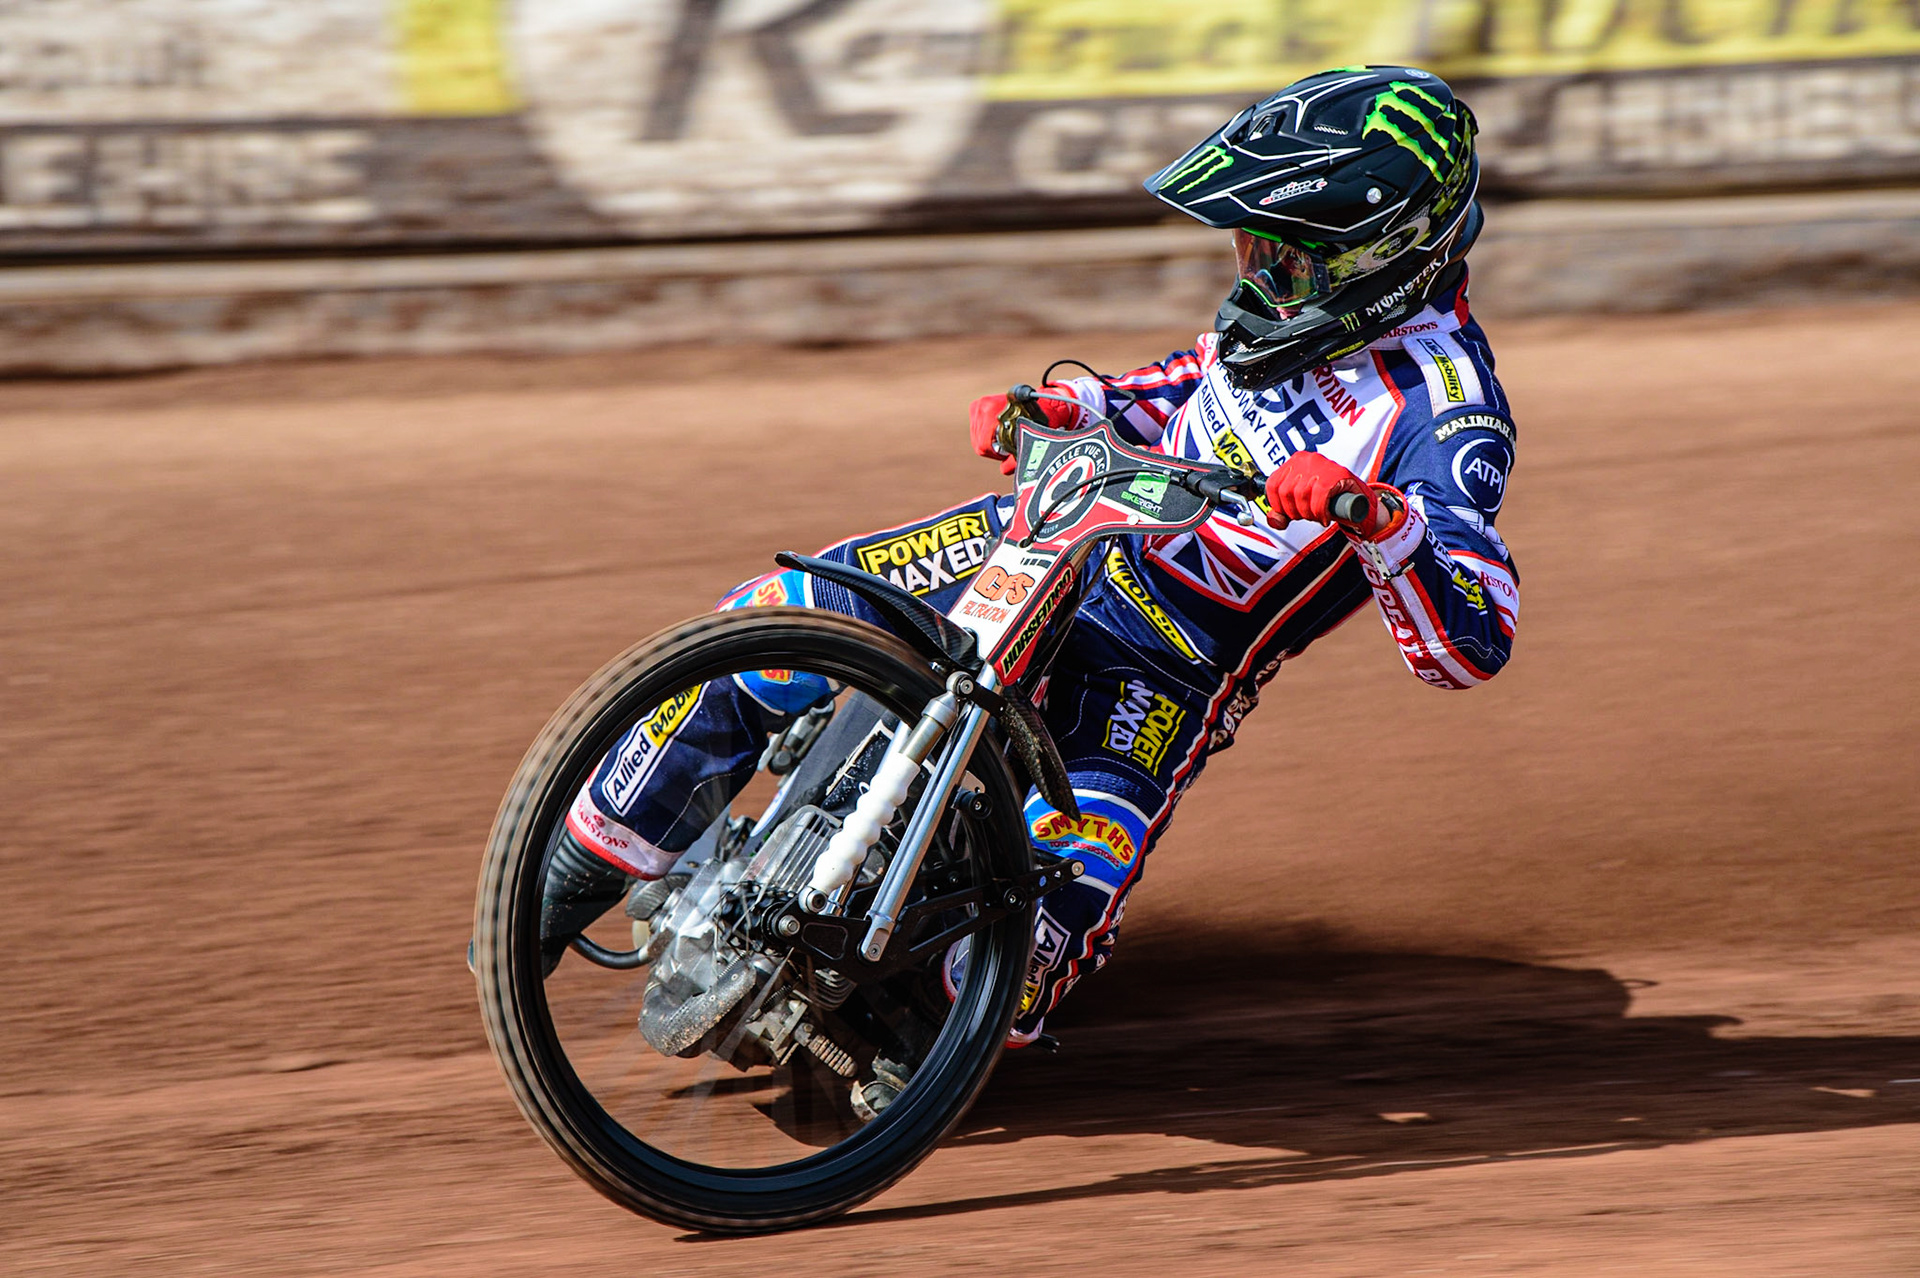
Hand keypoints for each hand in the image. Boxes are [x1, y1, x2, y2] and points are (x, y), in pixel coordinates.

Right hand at [969, 388, 1080, 475]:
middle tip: (1006, 447)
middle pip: (979, 441)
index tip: (1006, 453)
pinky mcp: (977, 406)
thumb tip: (1003, 470)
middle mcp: (984, 406)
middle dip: (992, 448)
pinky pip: (975, 429)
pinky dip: (985, 434)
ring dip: (988, 441)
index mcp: (992, 411)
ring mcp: (979, 405)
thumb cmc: (1037, 421)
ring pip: (976, 436)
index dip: (995, 454)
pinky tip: (996, 432)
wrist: (1040, 402)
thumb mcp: (1028, 441)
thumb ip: (1015, 460)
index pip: (983, 444)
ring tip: (1003, 438)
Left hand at [1264, 452, 1389, 533]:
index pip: (1272, 485)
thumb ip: (1283, 512)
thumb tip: (1276, 520)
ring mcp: (1320, 465)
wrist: (1358, 499)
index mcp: (1294, 461)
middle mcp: (1305, 459)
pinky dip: (1320, 512)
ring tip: (1317, 514)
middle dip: (1295, 511)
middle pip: (1285, 492)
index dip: (1278, 505)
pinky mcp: (1334, 475)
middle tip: (1307, 514)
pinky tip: (1325, 516)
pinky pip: (1318, 499)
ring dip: (1308, 513)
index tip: (1289, 512)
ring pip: (1300, 495)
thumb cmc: (1329, 497)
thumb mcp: (1300, 503)